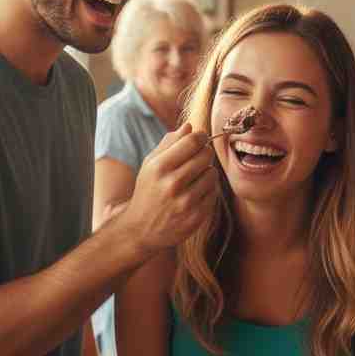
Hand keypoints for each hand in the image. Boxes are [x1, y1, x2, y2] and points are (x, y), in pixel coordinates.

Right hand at [117, 124, 217, 252]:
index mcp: (159, 167)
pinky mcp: (196, 217)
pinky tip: (195, 193)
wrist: (140, 230)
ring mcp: (185, 203)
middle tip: (198, 158)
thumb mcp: (150, 164)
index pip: (192, 141)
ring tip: (195, 178)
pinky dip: (208, 191)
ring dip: (207, 173)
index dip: (200, 136)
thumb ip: (169, 143)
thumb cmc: (148, 191)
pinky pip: (214, 193)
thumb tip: (190, 126)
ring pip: (212, 174)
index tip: (200, 139)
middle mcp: (172, 184)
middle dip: (204, 153)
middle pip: (205, 155)